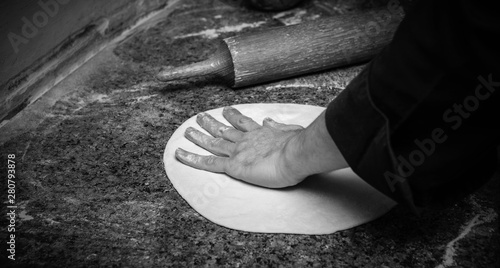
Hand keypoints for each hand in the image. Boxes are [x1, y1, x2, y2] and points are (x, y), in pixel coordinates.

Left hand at [175, 106, 305, 187]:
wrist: (296, 154)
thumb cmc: (298, 146)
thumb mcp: (291, 131)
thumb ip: (279, 127)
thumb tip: (268, 121)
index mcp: (261, 133)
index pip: (243, 124)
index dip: (233, 117)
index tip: (226, 111)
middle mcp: (246, 140)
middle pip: (224, 130)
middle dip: (212, 124)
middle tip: (201, 117)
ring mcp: (237, 152)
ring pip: (213, 143)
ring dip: (199, 136)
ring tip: (188, 130)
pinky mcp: (233, 165)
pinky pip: (208, 162)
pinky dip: (192, 158)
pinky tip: (180, 154)